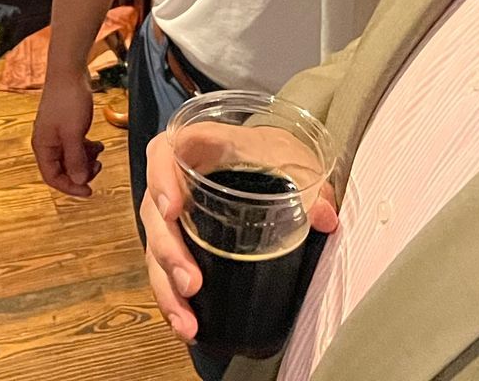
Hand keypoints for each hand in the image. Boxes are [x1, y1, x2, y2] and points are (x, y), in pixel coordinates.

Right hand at [32, 75, 103, 196]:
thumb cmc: (68, 99)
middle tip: (98, 166)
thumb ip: (76, 159)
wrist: (69, 71)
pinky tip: (98, 143)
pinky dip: (86, 148)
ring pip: (71, 158)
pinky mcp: (65, 125)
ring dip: (86, 160)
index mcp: (43, 146)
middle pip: (63, 169)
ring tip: (99, 152)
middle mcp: (47, 142)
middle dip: (81, 171)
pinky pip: (75, 145)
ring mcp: (56, 134)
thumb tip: (79, 181)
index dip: (70, 187)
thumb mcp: (74, 133)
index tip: (89, 191)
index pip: (53, 177)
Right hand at [140, 124, 340, 343]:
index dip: (160, 179)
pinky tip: (187, 329)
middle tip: (191, 283)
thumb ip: (309, 183)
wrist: (263, 162)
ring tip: (187, 323)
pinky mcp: (179, 244)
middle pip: (154, 214)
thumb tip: (324, 217)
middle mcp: (176, 183)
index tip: (172, 209)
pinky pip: (164, 273)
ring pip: (155, 251)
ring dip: (167, 289)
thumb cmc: (269, 154)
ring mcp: (174, 217)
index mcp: (198, 149)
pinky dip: (173, 303)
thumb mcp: (291, 159)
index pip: (164, 153)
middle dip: (169, 253)